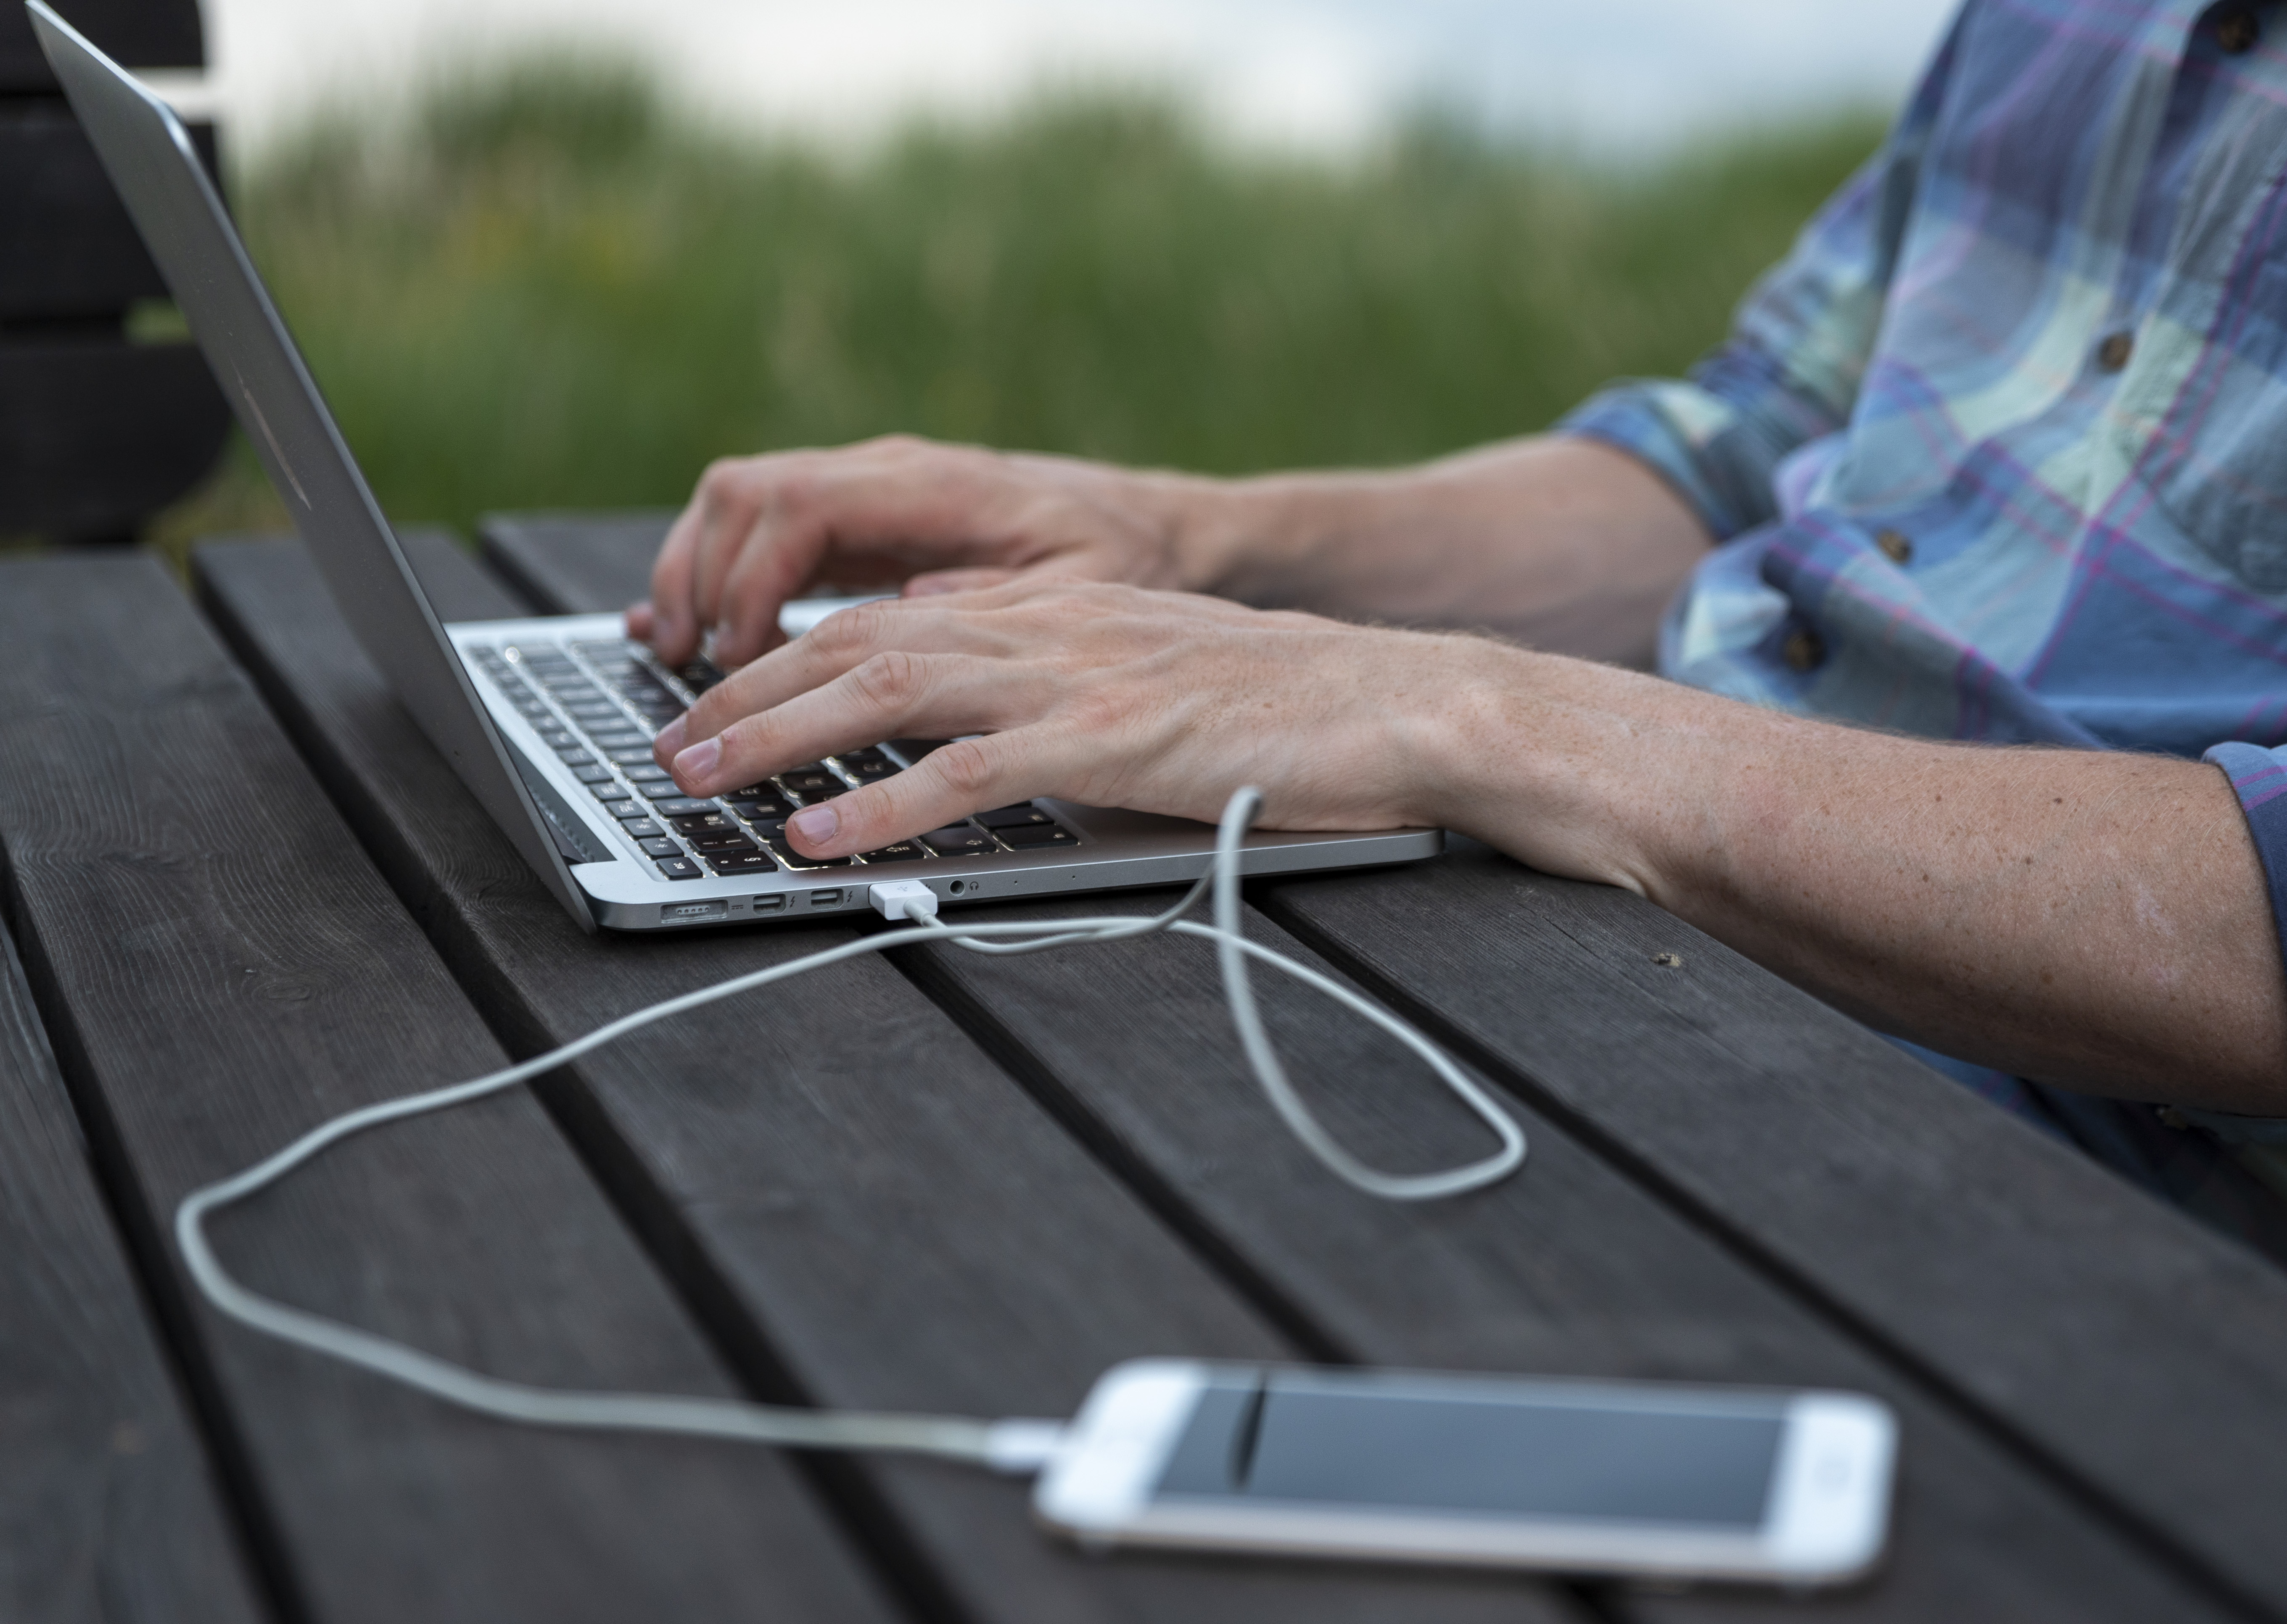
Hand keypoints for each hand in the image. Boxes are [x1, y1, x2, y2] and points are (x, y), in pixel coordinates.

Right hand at [624, 435, 1228, 669]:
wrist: (1157, 524)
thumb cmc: (1128, 555)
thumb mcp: (1085, 584)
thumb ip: (1001, 596)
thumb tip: (911, 605)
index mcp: (937, 484)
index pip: (801, 507)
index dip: (750, 581)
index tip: (734, 656)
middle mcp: (891, 472)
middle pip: (747, 495)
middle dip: (700, 580)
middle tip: (687, 674)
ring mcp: (872, 489)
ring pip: (741, 503)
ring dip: (698, 575)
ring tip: (681, 659)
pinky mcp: (868, 517)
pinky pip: (768, 529)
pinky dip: (721, 573)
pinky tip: (694, 628)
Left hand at [650, 577, 1497, 862]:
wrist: (1397, 702)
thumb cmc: (1281, 705)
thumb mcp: (1145, 666)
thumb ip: (1049, 665)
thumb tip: (956, 670)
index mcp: (1053, 609)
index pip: (886, 617)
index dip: (786, 655)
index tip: (717, 697)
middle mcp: (1047, 626)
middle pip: (859, 642)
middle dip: (749, 690)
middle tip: (667, 742)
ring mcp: (1076, 678)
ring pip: (889, 690)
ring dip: (781, 737)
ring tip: (700, 779)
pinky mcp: (1110, 741)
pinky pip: (969, 772)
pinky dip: (880, 807)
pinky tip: (819, 839)